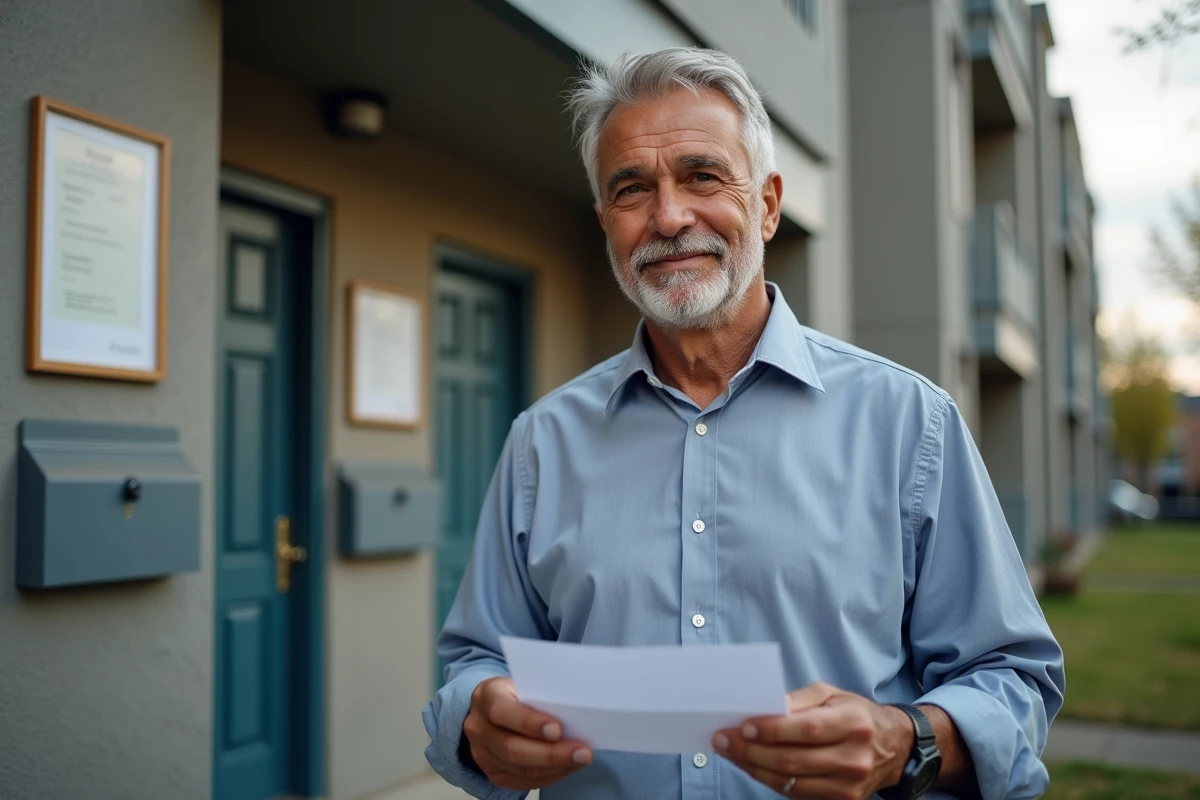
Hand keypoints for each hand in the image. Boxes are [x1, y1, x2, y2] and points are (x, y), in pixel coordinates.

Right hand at [461, 676, 593, 789]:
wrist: (491, 707)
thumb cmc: (516, 693)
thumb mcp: (524, 683)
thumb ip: (541, 696)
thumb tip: (575, 714)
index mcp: (487, 695)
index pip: (503, 711)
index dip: (529, 723)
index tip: (558, 729)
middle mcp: (478, 726)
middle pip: (511, 747)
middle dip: (550, 753)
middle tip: (581, 752)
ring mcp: (481, 752)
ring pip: (518, 768)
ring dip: (554, 767)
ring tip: (579, 759)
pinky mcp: (491, 772)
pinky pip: (521, 781)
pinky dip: (549, 776)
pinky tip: (566, 767)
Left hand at [712, 682, 912, 798]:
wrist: (894, 746)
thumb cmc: (856, 714)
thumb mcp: (833, 694)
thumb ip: (799, 699)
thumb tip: (764, 706)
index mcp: (853, 723)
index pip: (807, 729)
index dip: (772, 730)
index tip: (743, 725)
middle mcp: (853, 757)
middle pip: (793, 760)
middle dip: (751, 751)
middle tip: (723, 739)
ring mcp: (848, 785)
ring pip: (791, 781)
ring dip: (754, 767)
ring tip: (730, 752)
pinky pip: (796, 793)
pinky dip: (769, 779)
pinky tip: (751, 765)